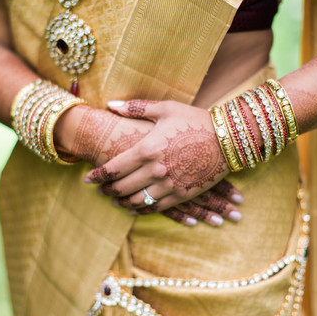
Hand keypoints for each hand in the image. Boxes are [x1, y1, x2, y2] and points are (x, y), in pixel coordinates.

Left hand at [85, 100, 236, 220]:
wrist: (229, 138)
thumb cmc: (195, 120)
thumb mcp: (166, 108)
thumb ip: (136, 108)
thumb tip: (110, 104)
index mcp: (147, 148)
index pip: (113, 168)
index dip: (97, 176)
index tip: (87, 179)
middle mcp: (155, 170)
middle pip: (121, 188)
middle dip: (106, 190)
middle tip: (99, 189)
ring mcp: (169, 185)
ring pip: (136, 202)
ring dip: (121, 203)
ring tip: (114, 200)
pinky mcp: (182, 194)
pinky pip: (156, 209)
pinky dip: (141, 211)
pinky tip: (134, 208)